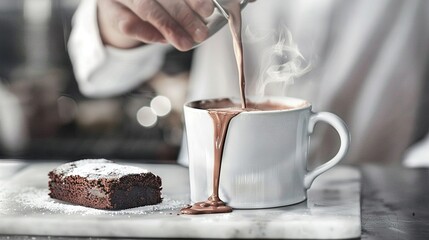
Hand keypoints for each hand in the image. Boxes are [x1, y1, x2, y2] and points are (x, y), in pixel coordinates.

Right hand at [97, 0, 213, 50]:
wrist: (119, 1)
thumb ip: (184, 2)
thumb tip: (204, 14)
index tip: (208, 10)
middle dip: (184, 16)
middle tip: (201, 33)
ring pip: (146, 8)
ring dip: (168, 27)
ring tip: (185, 43)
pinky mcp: (110, 9)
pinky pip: (129, 24)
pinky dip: (148, 34)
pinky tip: (163, 40)